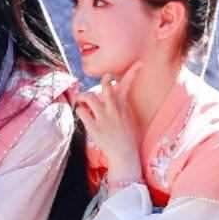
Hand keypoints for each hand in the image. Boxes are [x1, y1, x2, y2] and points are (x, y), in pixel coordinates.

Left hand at [75, 70, 143, 185]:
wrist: (124, 155)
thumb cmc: (126, 136)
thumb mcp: (128, 118)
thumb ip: (121, 104)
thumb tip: (114, 92)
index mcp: (123, 107)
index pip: (127, 86)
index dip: (133, 73)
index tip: (139, 64)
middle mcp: (113, 110)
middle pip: (106, 87)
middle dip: (104, 79)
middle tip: (102, 82)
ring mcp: (103, 118)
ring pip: (90, 97)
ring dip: (84, 95)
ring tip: (82, 99)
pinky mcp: (93, 128)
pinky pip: (81, 112)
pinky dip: (79, 110)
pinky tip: (81, 112)